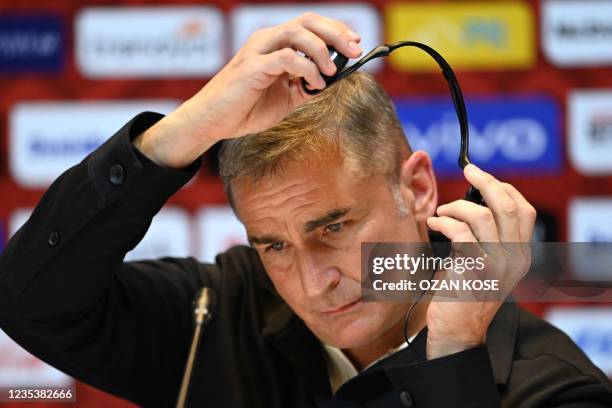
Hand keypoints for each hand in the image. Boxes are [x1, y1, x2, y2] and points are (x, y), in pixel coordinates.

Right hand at [135, 13, 362, 167]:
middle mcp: (267, 40)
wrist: (213, 122)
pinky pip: (287, 58)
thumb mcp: (285, 97)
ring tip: (333, 71)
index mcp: (275, 44)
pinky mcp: (252, 67)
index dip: (336, 30)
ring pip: (297, 33)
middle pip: (308, 21)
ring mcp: (258, 51)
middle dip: (337, 33)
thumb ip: (307, 86)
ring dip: (322, 50)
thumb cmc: (245, 108)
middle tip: (356, 50)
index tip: (357, 44)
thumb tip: (335, 81)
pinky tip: (315, 84)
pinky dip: (307, 68)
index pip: (310, 25)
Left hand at [424, 164, 535, 358]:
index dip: (503, 188)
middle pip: (508, 206)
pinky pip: (460, 233)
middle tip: (468, 171)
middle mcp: (514, 258)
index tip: (482, 177)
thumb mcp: (485, 263)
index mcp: (521, 255)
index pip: (523, 210)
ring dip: (457, 206)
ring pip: (483, 215)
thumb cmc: (464, 293)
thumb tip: (473, 201)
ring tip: (442, 212)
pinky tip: (434, 224)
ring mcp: (496, 264)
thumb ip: (487, 237)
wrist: (457, 330)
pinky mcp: (473, 270)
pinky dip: (444, 222)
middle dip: (486, 182)